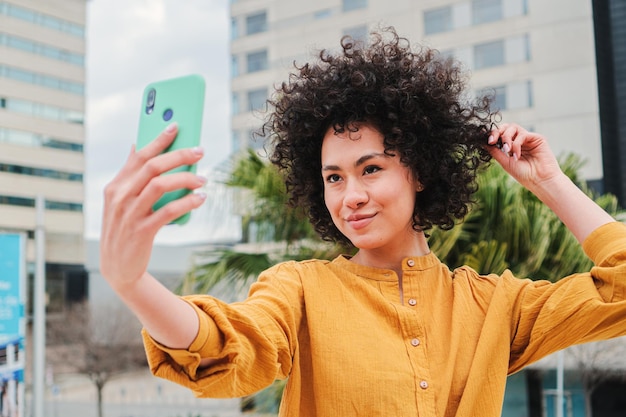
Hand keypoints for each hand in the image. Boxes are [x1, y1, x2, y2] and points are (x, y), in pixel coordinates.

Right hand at [100, 123, 206, 290]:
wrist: (118, 269)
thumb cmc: (125, 230)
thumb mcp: (120, 202)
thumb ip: (129, 177)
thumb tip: (135, 146)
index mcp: (115, 186)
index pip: (139, 156)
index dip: (158, 140)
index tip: (176, 126)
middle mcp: (120, 197)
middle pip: (152, 167)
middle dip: (179, 155)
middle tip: (200, 151)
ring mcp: (129, 214)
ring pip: (160, 185)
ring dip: (185, 179)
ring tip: (203, 179)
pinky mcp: (141, 231)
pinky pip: (168, 211)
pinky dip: (187, 202)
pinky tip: (200, 199)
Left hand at [486, 123, 561, 189]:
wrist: (540, 181)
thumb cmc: (524, 174)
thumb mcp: (505, 162)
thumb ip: (495, 151)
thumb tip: (483, 142)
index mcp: (511, 146)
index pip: (500, 134)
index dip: (492, 135)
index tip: (487, 141)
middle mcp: (520, 141)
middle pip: (506, 127)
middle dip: (497, 132)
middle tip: (492, 141)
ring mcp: (528, 139)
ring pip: (513, 127)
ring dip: (506, 137)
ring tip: (506, 150)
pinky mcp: (537, 138)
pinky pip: (522, 134)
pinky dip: (516, 144)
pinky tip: (517, 156)